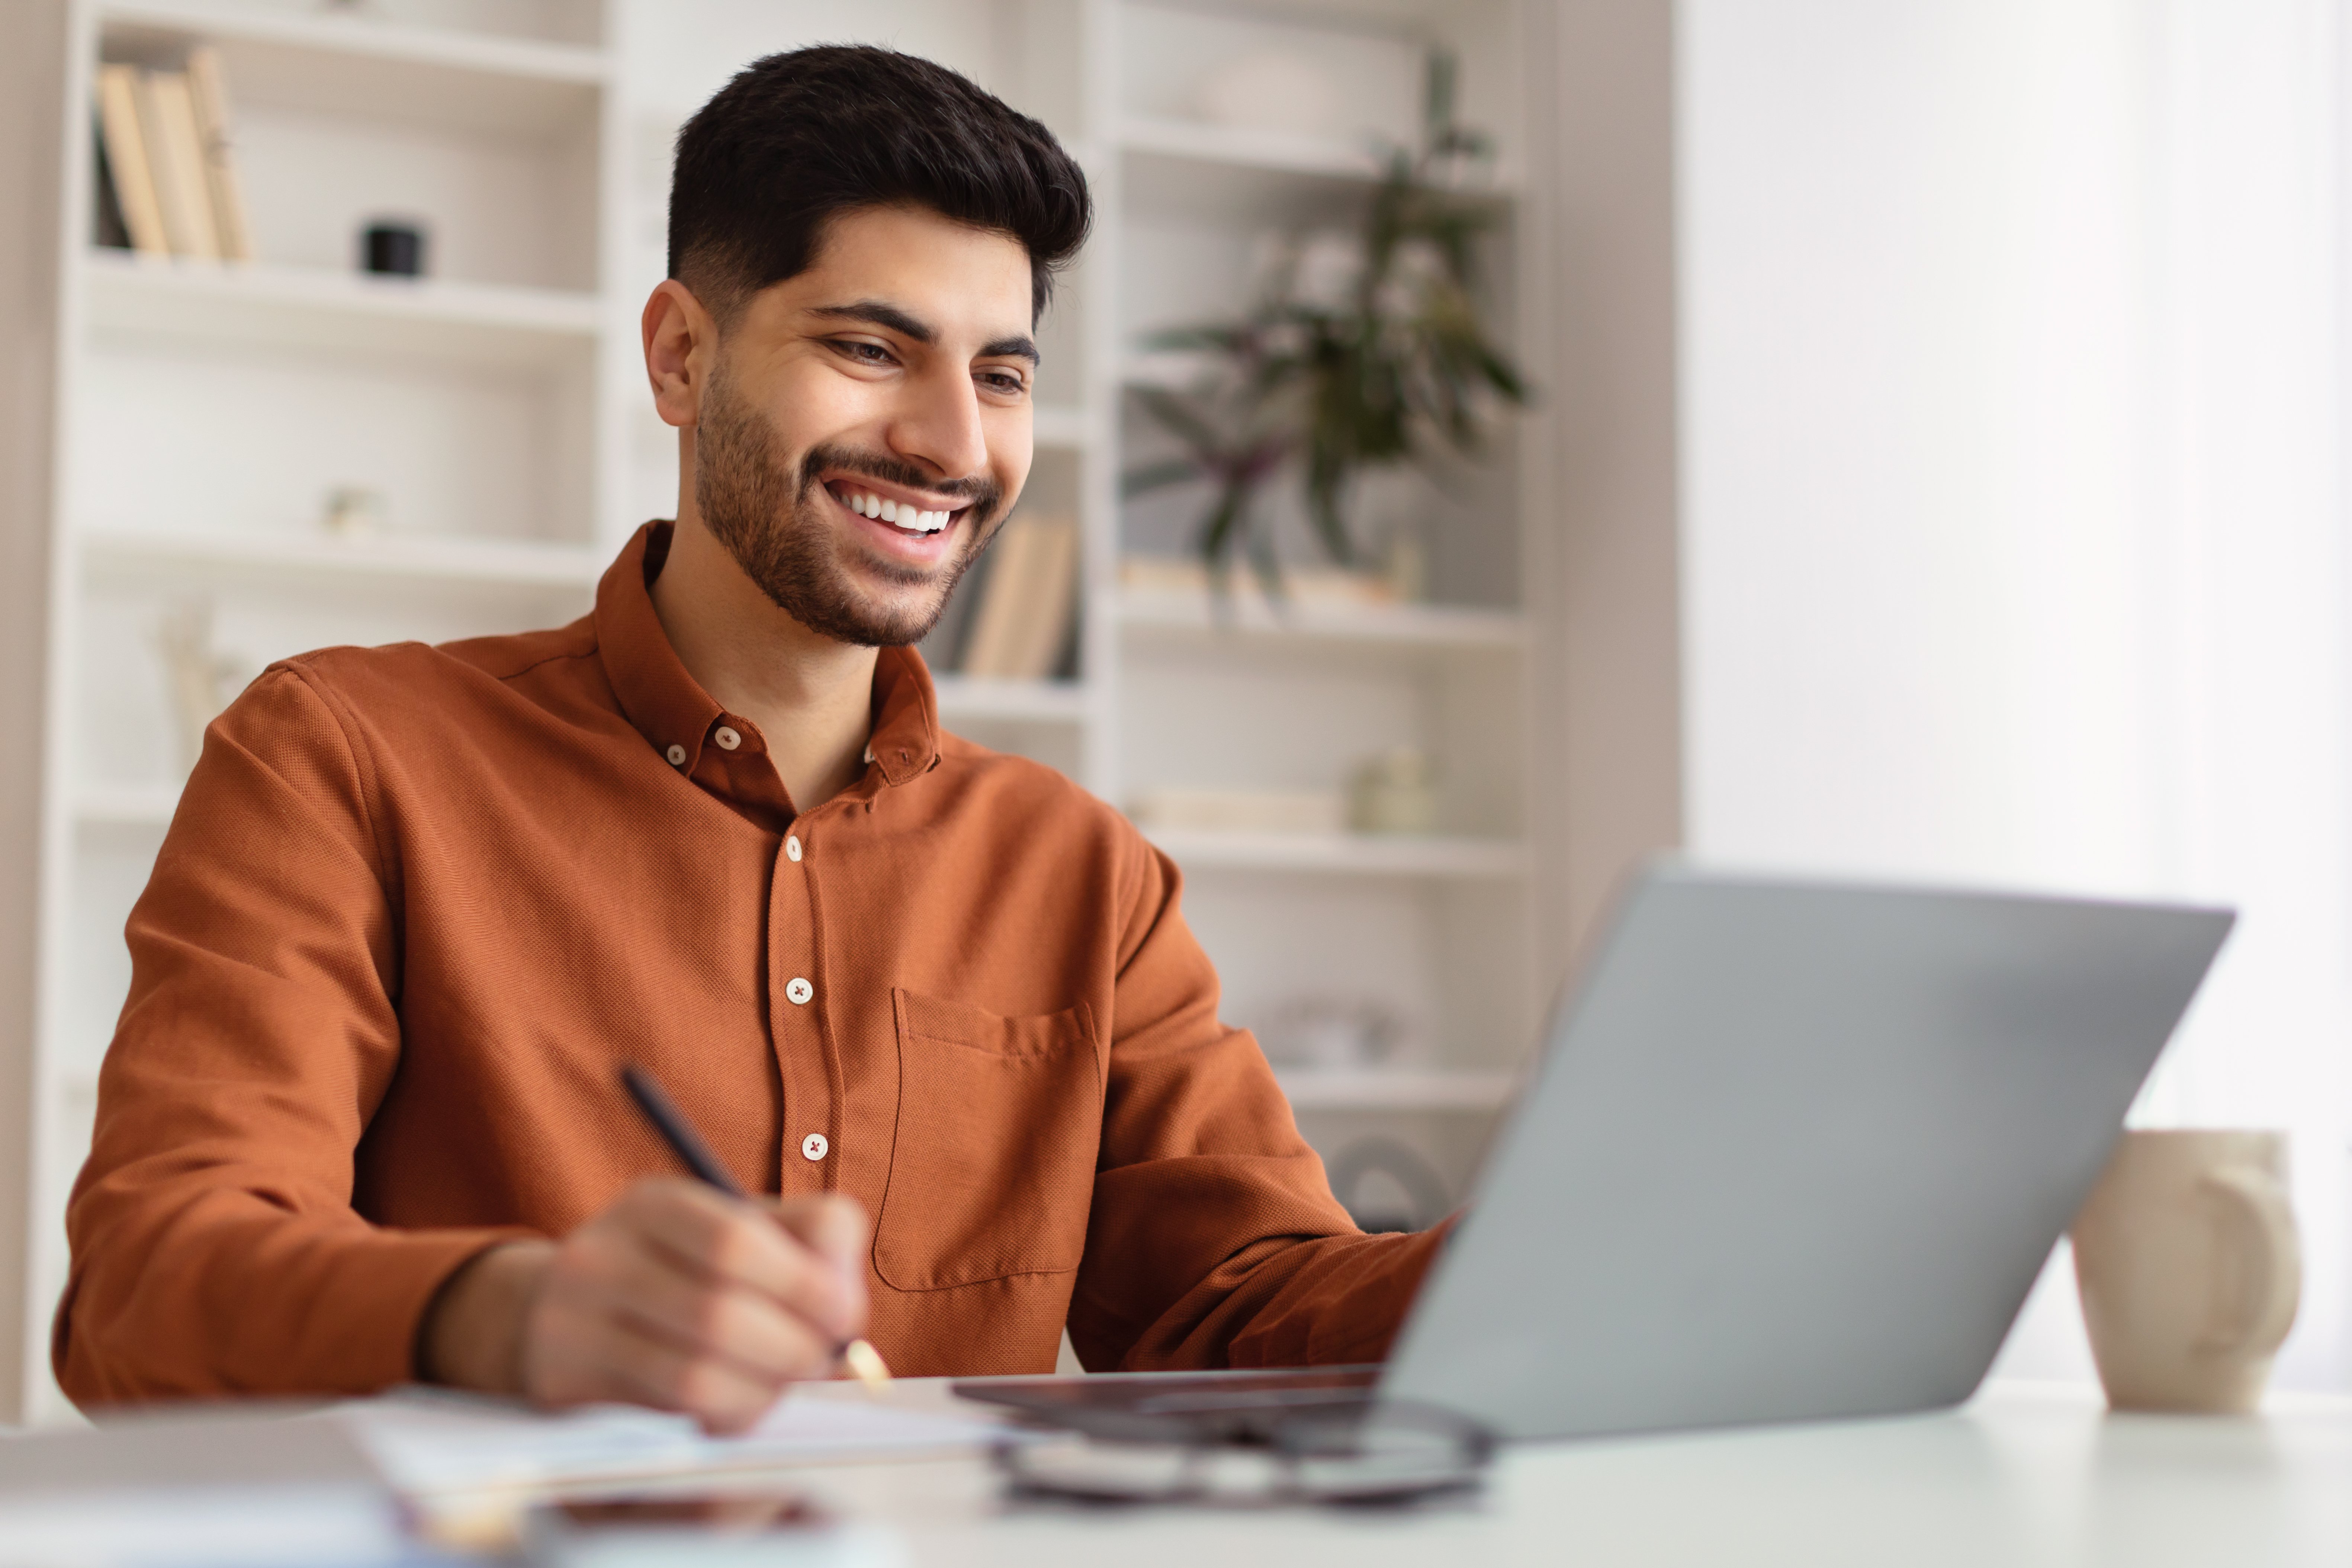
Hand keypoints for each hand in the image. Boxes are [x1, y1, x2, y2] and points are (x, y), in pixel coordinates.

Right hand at [422, 1179, 868, 1433]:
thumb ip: (812, 1243)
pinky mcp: (565, 1385)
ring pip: (695, 1376)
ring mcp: (573, 1323)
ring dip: (763, 1390)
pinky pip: (667, 1416)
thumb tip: (845, 1308)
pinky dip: (722, 1416)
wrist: (557, 1311)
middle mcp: (601, 1256)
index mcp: (654, 1204)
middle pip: (719, 1314)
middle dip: (793, 1348)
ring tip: (780, 1383)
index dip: (806, 1285)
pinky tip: (735, 1402)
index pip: (737, 1242)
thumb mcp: (740, 1229)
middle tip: (819, 1359)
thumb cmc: (680, 1271)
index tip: (845, 1314)